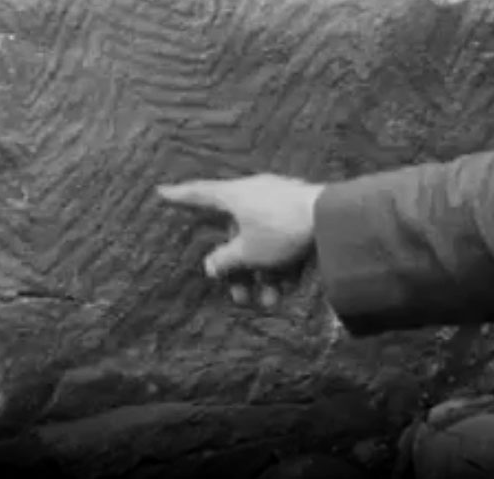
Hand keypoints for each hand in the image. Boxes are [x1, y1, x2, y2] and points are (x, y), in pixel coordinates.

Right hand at [156, 174, 323, 305]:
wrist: (332, 220)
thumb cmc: (281, 229)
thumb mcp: (247, 252)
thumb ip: (224, 260)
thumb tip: (211, 266)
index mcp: (234, 195)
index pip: (198, 194)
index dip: (179, 196)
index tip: (160, 191)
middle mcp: (253, 195)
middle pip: (235, 235)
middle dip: (239, 271)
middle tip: (241, 299)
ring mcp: (278, 204)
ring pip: (262, 244)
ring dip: (263, 275)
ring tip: (271, 301)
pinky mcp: (300, 216)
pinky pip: (282, 242)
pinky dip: (282, 264)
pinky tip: (289, 289)